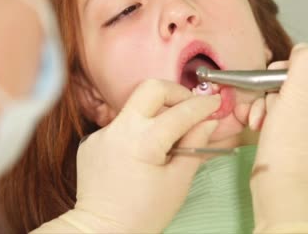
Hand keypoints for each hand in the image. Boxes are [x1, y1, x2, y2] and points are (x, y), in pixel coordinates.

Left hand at [67, 79, 220, 232]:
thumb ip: (195, 146)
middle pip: (151, 88)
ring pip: (134, 106)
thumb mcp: (178, 182)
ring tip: (168, 135)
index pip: (181, 112)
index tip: (215, 103)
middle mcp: (120, 129)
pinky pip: (120, 125)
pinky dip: (136, 131)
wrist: (102, 231)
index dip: (203, 105)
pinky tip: (141, 153)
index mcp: (144, 141)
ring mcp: (103, 133)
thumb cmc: (143, 214)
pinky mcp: (92, 140)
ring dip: (155, 113)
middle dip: (175, 91)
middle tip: (189, 107)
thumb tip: (208, 122)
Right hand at [247, 44, 307, 231]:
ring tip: (264, 119)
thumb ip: (306, 59)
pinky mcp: (295, 135)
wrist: (278, 182)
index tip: (285, 76)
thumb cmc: (294, 141)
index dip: (299, 66)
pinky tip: (260, 126)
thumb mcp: (302, 88)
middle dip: (276, 88)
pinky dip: (265, 116)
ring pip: (284, 95)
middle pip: (298, 79)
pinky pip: (277, 113)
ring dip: (267, 103)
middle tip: (274, 100)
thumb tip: (303, 50)